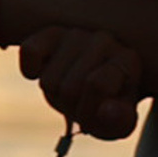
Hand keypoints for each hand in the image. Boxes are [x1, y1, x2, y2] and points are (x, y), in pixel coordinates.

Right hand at [16, 26, 147, 141]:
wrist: (96, 88)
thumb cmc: (109, 107)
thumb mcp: (119, 123)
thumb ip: (119, 121)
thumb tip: (106, 111)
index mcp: (128, 60)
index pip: (96, 86)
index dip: (88, 112)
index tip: (94, 116)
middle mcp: (105, 40)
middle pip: (69, 88)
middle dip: (70, 106)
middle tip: (80, 103)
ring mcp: (77, 33)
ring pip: (48, 80)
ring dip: (53, 94)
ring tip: (68, 90)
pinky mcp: (51, 33)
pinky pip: (30, 51)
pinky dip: (29, 70)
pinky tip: (42, 73)